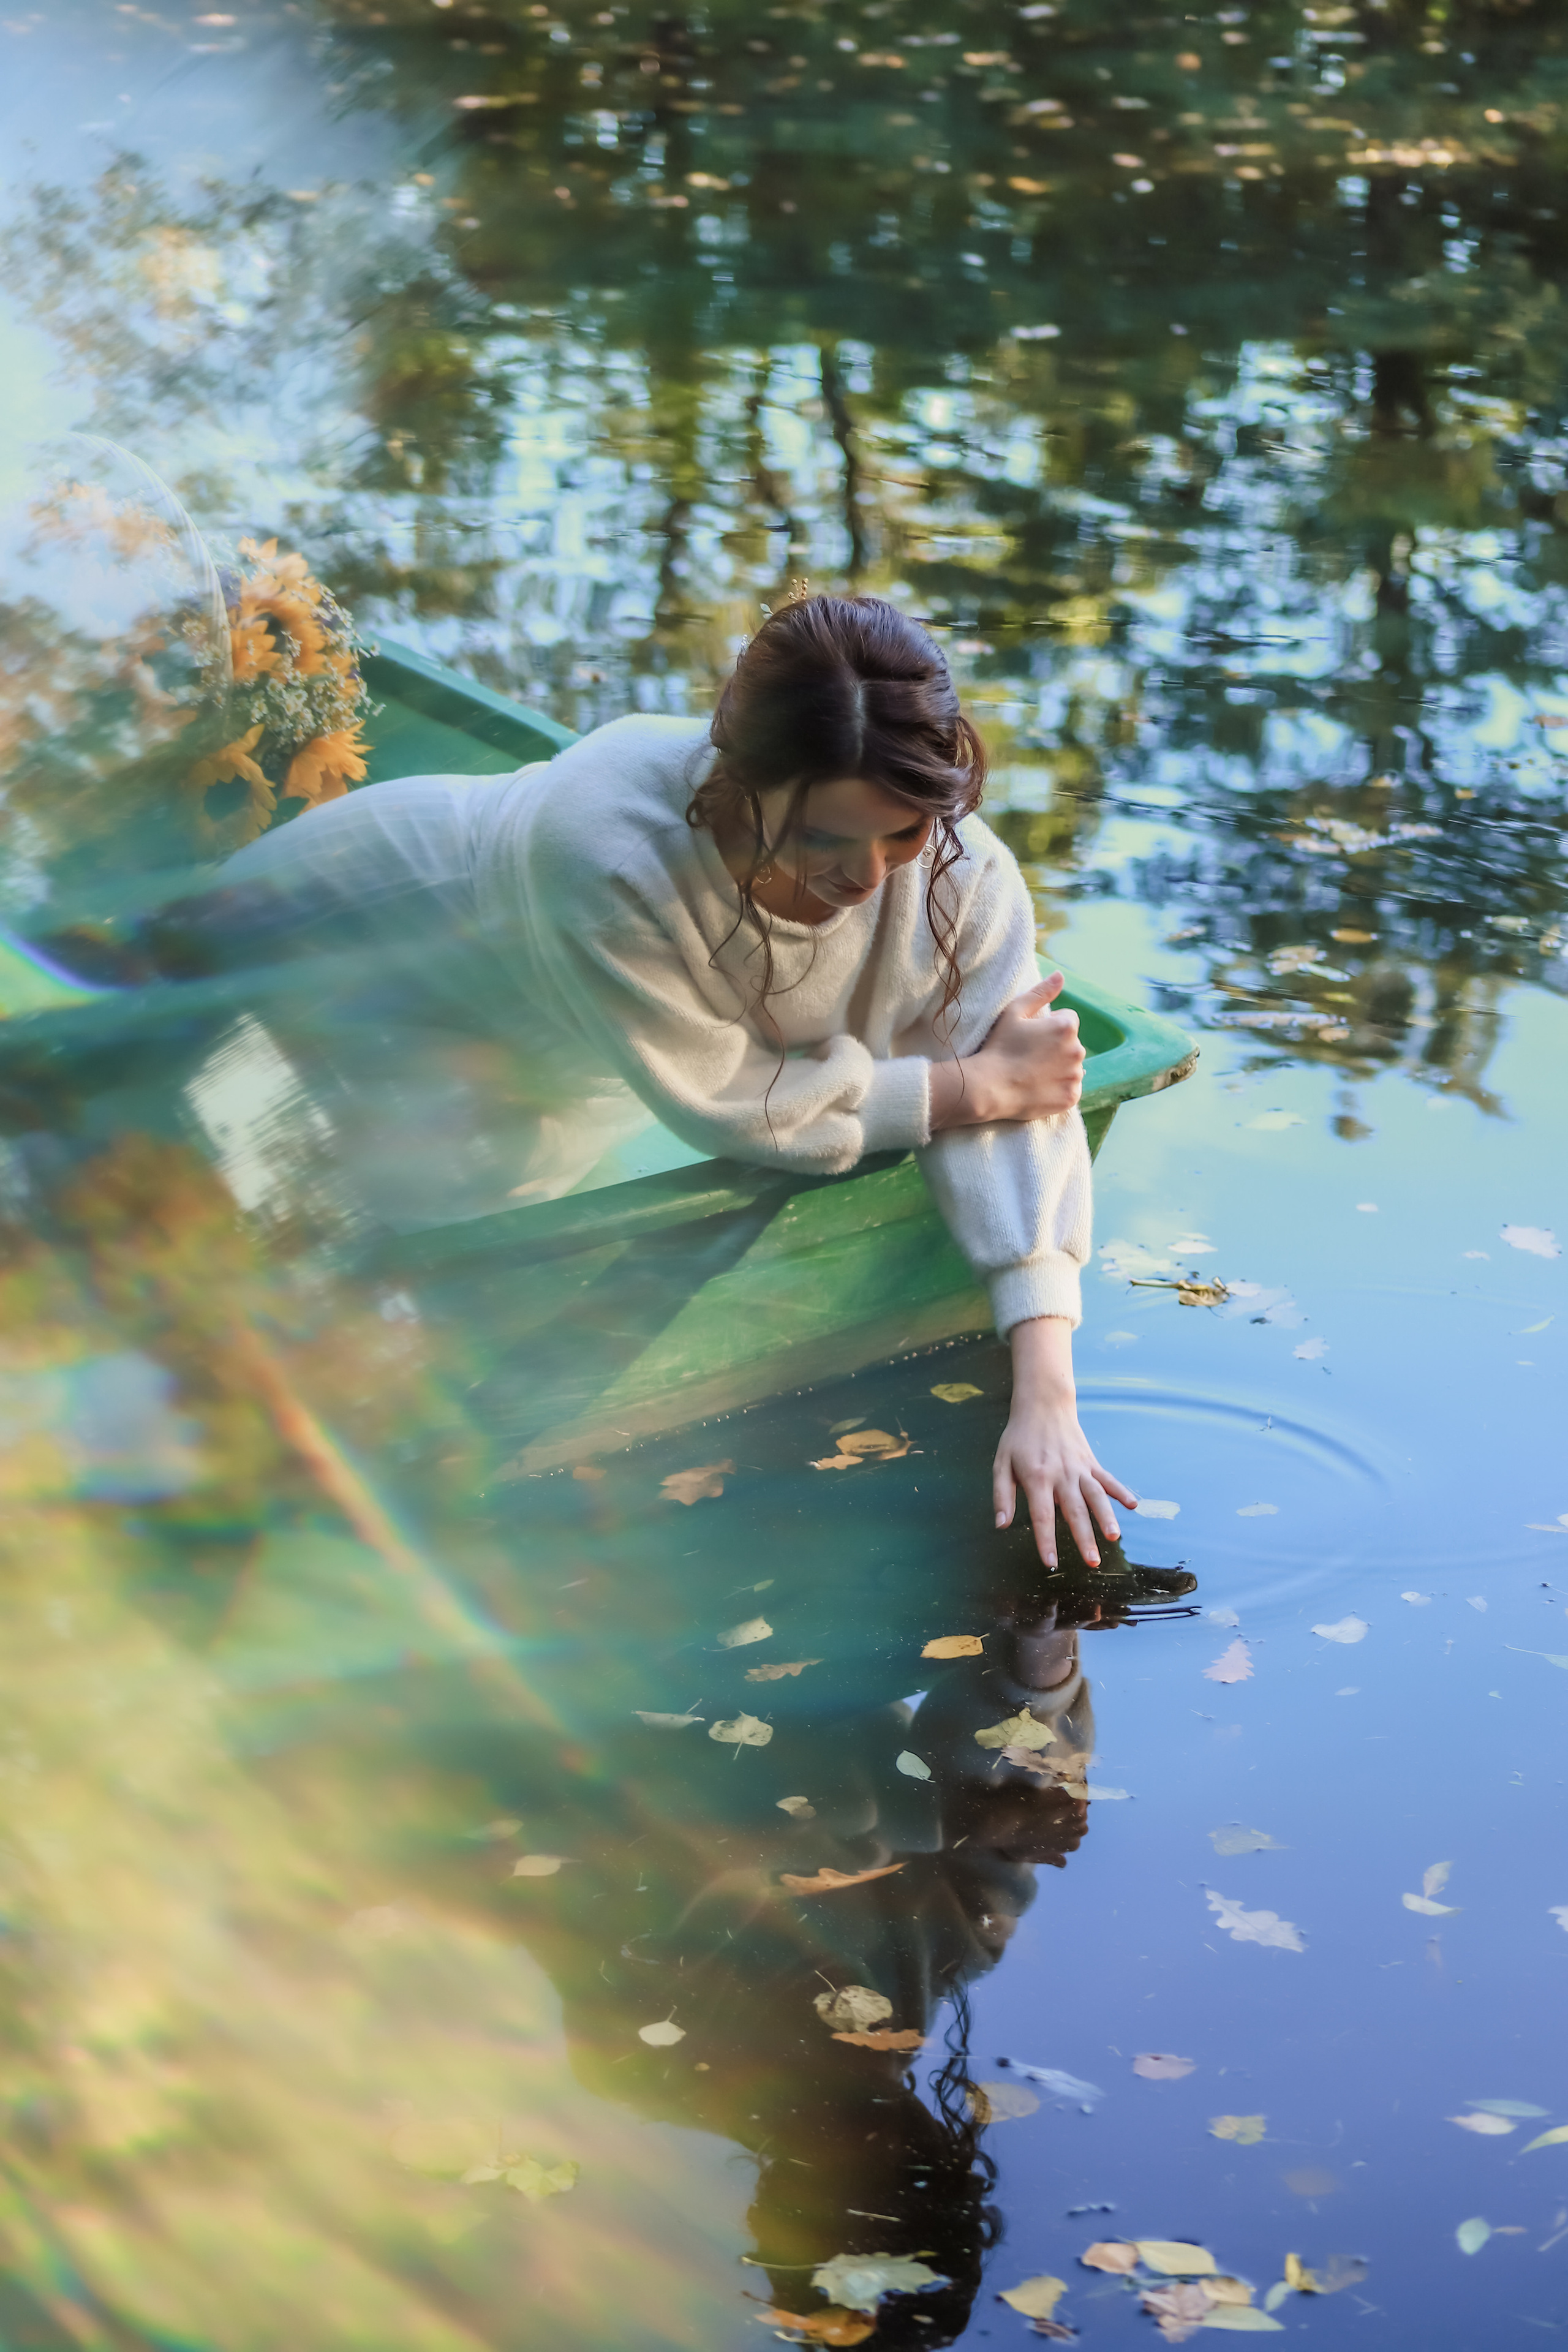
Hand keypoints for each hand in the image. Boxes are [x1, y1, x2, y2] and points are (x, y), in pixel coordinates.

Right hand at [929, 973, 1085, 1130]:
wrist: (990, 1087)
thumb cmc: (999, 1047)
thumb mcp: (1014, 1012)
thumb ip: (1041, 992)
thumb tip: (1061, 975)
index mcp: (1066, 1027)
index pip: (1068, 1020)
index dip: (1048, 1026)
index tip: (1031, 1037)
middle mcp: (1077, 1051)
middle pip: (1071, 1044)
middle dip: (1056, 1047)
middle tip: (1029, 1056)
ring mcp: (1075, 1077)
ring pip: (1072, 1067)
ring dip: (1059, 1068)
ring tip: (1033, 1073)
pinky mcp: (1071, 1098)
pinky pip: (1071, 1089)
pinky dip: (1059, 1088)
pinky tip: (1039, 1088)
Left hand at [993, 1317, 1137, 1568]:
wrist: (1043, 1405)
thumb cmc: (1018, 1438)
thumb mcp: (1001, 1464)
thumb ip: (1002, 1495)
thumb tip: (1001, 1525)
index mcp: (1037, 1477)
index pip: (1042, 1516)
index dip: (1046, 1540)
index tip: (1051, 1563)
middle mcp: (1061, 1475)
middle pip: (1074, 1511)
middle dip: (1084, 1538)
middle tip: (1092, 1562)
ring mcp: (1079, 1468)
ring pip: (1096, 1496)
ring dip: (1106, 1517)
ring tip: (1114, 1538)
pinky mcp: (1091, 1462)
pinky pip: (1108, 1479)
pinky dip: (1120, 1491)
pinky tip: (1132, 1505)